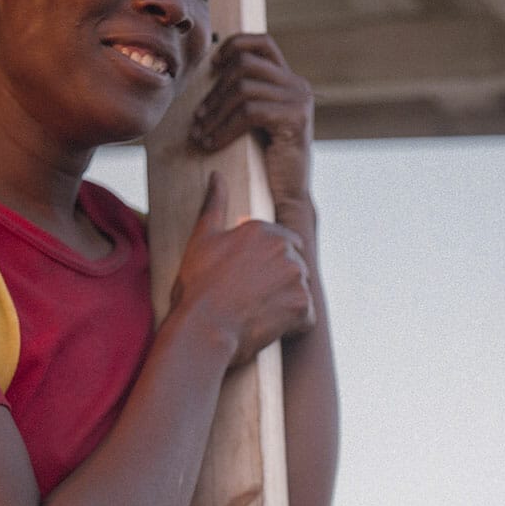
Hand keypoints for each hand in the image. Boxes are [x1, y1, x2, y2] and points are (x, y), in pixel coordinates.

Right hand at [169, 173, 314, 365]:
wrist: (203, 329)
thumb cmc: (197, 286)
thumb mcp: (201, 240)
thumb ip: (214, 205)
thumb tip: (217, 176)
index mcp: (262, 230)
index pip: (282, 243)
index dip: (264, 265)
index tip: (246, 281)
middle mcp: (284, 249)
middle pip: (292, 267)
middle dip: (276, 283)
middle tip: (249, 300)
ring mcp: (296, 277)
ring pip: (299, 290)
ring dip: (284, 303)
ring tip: (256, 313)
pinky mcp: (303, 306)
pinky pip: (306, 317)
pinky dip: (292, 325)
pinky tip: (268, 327)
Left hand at [188, 34, 314, 224]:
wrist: (287, 196)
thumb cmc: (265, 161)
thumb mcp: (255, 121)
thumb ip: (244, 96)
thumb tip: (211, 72)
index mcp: (289, 81)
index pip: (263, 43)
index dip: (235, 45)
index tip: (212, 67)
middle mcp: (298, 86)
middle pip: (246, 63)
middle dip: (215, 90)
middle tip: (198, 117)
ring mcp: (299, 101)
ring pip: (243, 88)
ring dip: (215, 112)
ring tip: (201, 133)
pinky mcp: (294, 120)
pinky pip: (249, 112)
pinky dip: (225, 128)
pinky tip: (213, 143)